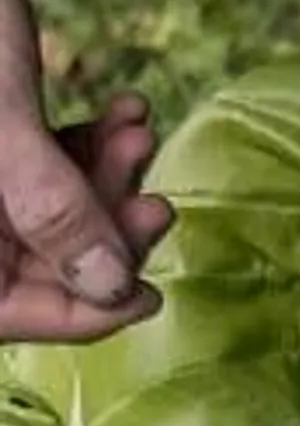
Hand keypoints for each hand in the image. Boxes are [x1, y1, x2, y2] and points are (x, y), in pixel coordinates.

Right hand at [1, 0, 169, 342]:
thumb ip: (51, 207)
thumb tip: (110, 288)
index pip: (4, 312)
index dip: (79, 313)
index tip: (149, 294)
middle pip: (30, 265)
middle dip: (101, 234)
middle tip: (157, 203)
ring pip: (41, 214)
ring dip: (101, 182)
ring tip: (137, 135)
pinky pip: (34, 162)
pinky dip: (81, 145)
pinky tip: (125, 112)